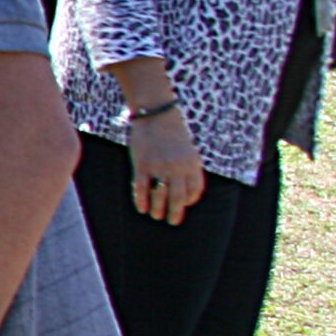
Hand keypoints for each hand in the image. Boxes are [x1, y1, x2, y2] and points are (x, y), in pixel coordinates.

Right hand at [125, 107, 204, 223]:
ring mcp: (159, 166)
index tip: (184, 204)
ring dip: (158, 209)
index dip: (190, 200)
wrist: (156, 114)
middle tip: (172, 221)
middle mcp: (177, 167)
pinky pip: (141, 188)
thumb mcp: (187, 149)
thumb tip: (183, 190)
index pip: (194, 190)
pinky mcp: (142, 164)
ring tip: (157, 216)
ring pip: (159, 195)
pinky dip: (141, 200)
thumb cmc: (172, 132)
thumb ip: (187, 168)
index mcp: (192, 164)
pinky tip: (142, 208)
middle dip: (175, 213)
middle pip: (177, 198)